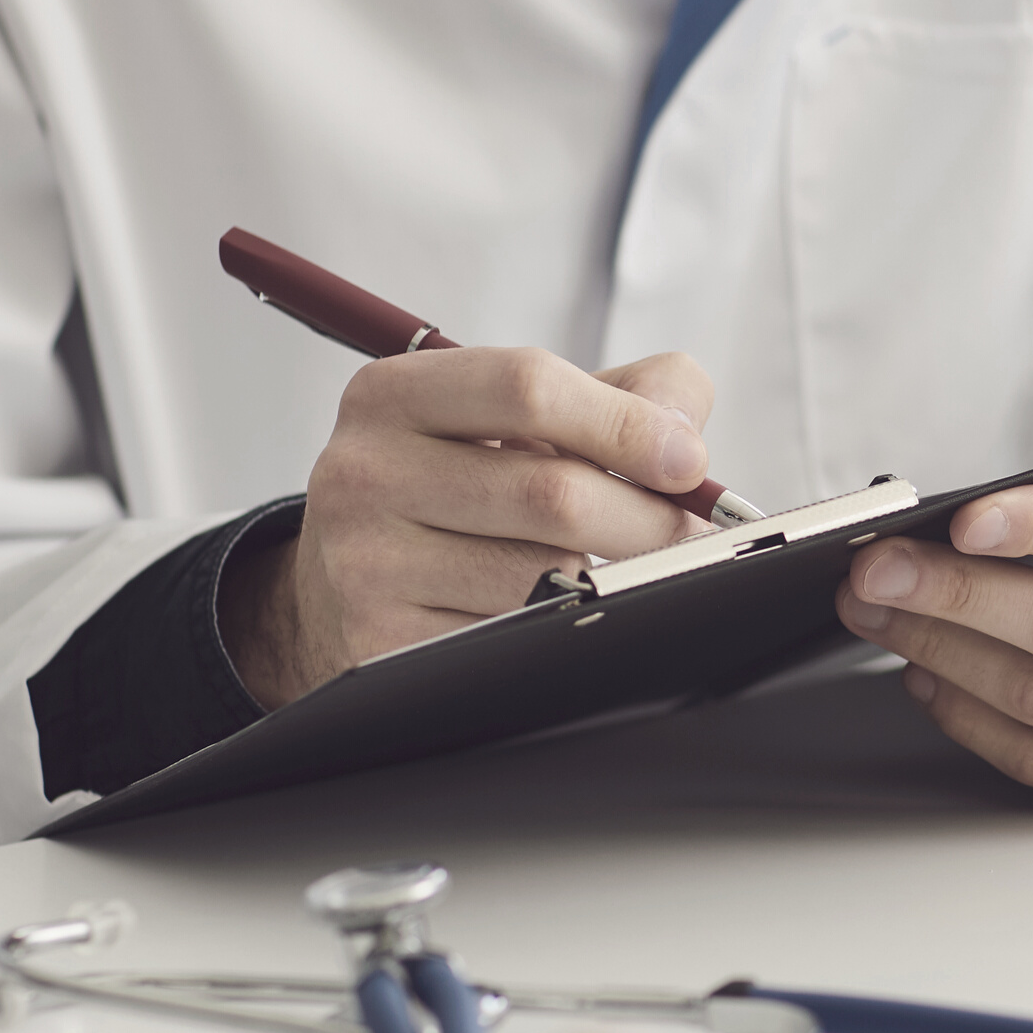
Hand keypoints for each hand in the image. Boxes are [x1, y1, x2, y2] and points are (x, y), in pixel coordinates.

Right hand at [224, 348, 713, 707]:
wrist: (345, 587)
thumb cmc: (460, 489)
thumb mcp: (518, 421)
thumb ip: (621, 394)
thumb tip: (683, 438)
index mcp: (394, 394)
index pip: (528, 387)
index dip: (626, 424)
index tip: (687, 461)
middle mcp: (363, 472)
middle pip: (552, 493)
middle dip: (646, 519)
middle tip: (685, 534)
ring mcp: (363, 564)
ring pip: (545, 577)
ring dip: (609, 580)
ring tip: (615, 571)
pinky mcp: (379, 645)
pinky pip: (517, 642)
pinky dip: (560, 631)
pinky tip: (554, 618)